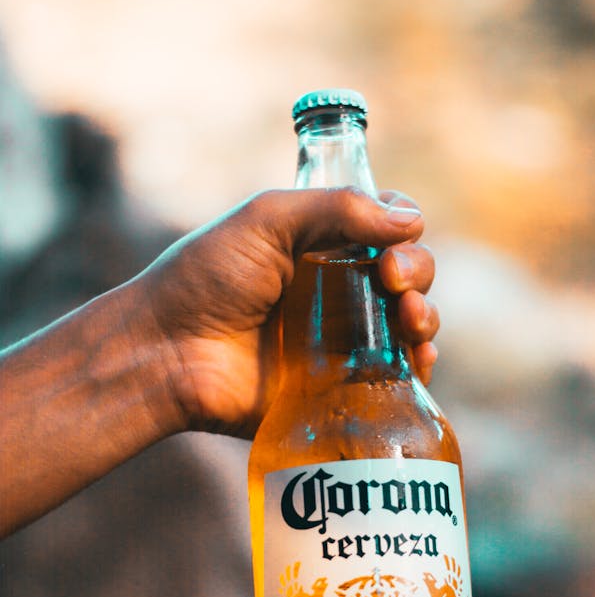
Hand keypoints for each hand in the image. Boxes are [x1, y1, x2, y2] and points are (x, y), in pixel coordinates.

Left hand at [138, 188, 437, 437]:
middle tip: (393, 280)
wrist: (167, 356)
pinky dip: (418, 367)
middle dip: (418, 271)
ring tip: (408, 321)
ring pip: (410, 325)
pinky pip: (395, 378)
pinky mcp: (338, 389)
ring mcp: (340, 342)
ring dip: (426, 317)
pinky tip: (417, 360)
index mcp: (319, 245)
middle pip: (408, 274)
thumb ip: (337, 208)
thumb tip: (411, 222)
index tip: (395, 239)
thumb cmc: (204, 280)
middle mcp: (337, 290)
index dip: (403, 228)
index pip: (386, 228)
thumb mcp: (266, 219)